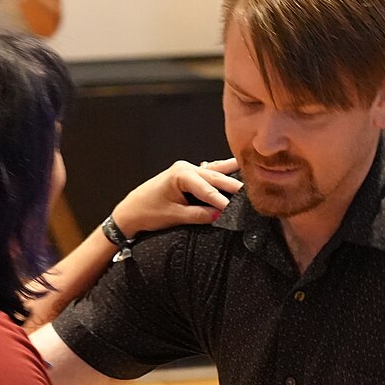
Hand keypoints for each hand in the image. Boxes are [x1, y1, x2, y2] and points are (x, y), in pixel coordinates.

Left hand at [111, 158, 241, 236]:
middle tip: (252, 191)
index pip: (206, 188)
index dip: (222, 200)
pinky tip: (235, 168)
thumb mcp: (174, 217)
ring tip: (251, 174)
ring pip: (213, 173)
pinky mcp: (188, 176)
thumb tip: (220, 214)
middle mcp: (185, 168)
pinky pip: (209, 173)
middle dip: (232, 185)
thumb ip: (198, 214)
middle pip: (213, 177)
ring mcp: (186, 170)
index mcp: (180, 174)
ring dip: (230, 176)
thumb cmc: (148, 212)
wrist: (131, 211)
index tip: (235, 209)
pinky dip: (222, 172)